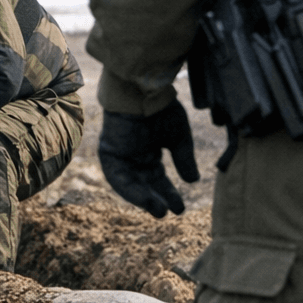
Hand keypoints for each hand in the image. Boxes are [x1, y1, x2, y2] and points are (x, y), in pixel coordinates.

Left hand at [98, 100, 199, 217]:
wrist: (143, 90)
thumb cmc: (161, 109)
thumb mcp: (178, 138)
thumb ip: (183, 159)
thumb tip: (193, 181)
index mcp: (148, 152)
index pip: (158, 178)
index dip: (168, 193)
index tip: (179, 208)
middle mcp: (133, 156)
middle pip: (144, 184)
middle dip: (156, 199)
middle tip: (168, 212)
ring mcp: (120, 155)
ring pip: (130, 184)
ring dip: (142, 198)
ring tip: (158, 210)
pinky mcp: (108, 153)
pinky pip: (117, 177)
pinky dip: (129, 189)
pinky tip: (144, 199)